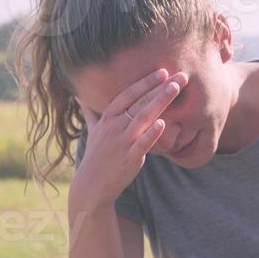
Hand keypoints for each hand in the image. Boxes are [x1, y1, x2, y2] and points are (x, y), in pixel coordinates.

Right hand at [70, 68, 185, 209]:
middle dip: (160, 87)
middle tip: (180, 75)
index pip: (128, 94)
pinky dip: (152, 133)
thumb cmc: (96, 156)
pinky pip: (142, 143)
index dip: (145, 82)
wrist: (92, 185)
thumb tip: (79, 96)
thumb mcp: (91, 131)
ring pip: (143, 117)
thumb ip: (89, 111)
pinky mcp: (130, 158)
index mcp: (107, 118)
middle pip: (140, 102)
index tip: (162, 72)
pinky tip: (163, 123)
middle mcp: (114, 126)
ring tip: (175, 89)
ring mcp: (122, 142)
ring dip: (160, 101)